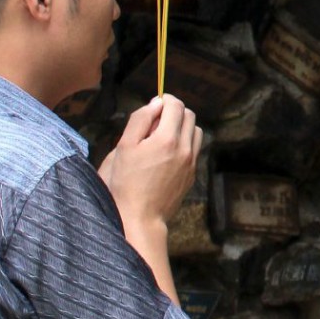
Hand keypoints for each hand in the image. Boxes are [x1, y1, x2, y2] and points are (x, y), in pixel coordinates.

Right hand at [101, 95, 199, 230]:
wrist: (140, 218)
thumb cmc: (125, 183)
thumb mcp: (124, 147)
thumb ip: (140, 120)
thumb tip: (156, 103)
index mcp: (167, 139)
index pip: (176, 105)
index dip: (165, 100)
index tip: (155, 104)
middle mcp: (185, 149)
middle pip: (189, 115)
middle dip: (174, 111)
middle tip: (154, 122)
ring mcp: (191, 163)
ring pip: (195, 131)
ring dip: (181, 127)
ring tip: (160, 137)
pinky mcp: (192, 175)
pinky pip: (194, 149)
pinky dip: (184, 143)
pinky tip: (165, 154)